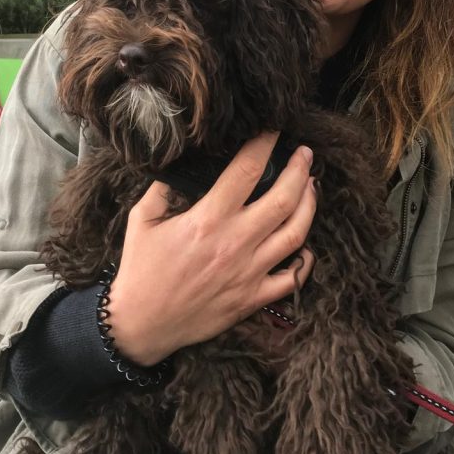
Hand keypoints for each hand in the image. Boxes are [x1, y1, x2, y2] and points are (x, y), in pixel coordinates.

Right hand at [108, 132, 315, 365]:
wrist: (141, 324)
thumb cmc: (141, 270)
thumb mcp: (142, 219)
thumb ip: (164, 187)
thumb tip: (184, 161)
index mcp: (208, 220)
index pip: (246, 171)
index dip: (264, 144)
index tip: (273, 129)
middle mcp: (235, 244)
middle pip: (284, 199)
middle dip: (300, 170)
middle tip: (305, 154)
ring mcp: (249, 273)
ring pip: (296, 234)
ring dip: (310, 206)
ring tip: (312, 187)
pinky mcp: (253, 299)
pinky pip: (292, 279)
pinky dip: (306, 260)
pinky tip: (306, 243)